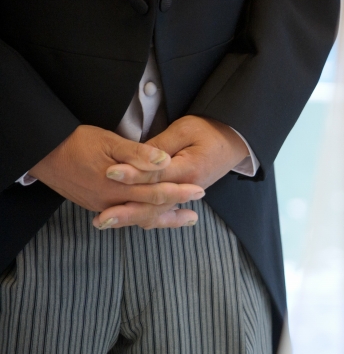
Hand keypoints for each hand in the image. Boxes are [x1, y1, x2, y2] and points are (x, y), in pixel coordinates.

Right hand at [29, 125, 205, 228]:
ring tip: (186, 218)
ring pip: (140, 217)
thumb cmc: (76, 142)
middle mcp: (111, 202)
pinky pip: (127, 216)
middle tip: (199, 201)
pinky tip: (156, 215)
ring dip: (165, 218)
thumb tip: (165, 161)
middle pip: (151, 209)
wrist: (42, 153)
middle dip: (177, 206)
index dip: (179, 192)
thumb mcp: (108, 142)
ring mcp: (103, 206)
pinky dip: (145, 217)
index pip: (156, 192)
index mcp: (117, 187)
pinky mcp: (97, 206)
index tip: (198, 188)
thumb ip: (137, 154)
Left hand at [96, 116, 249, 225]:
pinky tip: (124, 222)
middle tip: (100, 216)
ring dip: (130, 218)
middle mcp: (188, 187)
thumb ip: (161, 145)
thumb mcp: (185, 130)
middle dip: (125, 210)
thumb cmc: (209, 131)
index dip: (131, 174)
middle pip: (152, 202)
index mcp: (189, 169)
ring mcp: (186, 195)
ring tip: (104, 222)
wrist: (233, 141)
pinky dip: (145, 218)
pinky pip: (163, 212)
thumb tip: (139, 157)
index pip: (155, 175)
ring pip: (156, 212)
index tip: (109, 173)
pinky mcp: (183, 196)